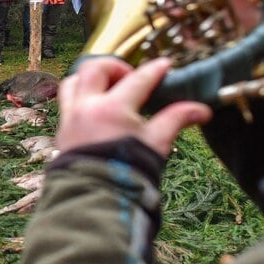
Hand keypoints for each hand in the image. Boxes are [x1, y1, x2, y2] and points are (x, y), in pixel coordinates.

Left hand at [56, 57, 211, 157]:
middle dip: (114, 66)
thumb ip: (175, 121)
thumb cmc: (127, 172)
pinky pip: (67, 101)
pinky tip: (95, 106)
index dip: (154, 70)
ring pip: (73, 81)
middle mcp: (86, 107)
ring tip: (109, 88)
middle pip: (94, 68)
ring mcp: (70, 117)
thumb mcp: (155, 144)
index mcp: (112, 108)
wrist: (95, 199)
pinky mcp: (62, 130)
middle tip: (130, 77)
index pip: (137, 79)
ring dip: (91, 79)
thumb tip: (201, 110)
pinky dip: (80, 96)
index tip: (165, 65)